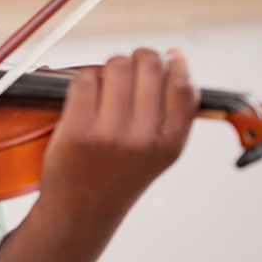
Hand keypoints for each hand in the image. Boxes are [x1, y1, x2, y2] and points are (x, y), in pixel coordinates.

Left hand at [42, 47, 197, 211]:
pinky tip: (86, 97)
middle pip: (148, 64)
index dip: (175, 64)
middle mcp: (144, 138)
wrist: (82, 207)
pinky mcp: (78, 129)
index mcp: (170, 142)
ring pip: (115, 65)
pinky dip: (83, 79)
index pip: (182, 85)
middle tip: (129, 69)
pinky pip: (84, 78)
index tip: (167, 59)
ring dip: (109, 68)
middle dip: (139, 58)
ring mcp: (110, 133)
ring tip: (106, 87)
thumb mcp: (161, 149)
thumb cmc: (121, 171)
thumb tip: (175, 53)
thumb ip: (174, 107)